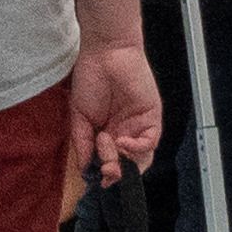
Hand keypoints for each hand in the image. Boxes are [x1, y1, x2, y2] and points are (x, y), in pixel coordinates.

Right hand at [66, 40, 162, 181]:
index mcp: (108, 134)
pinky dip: (137, 148)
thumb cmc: (90, 78)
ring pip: (141, 158)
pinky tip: (122, 142)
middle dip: (117, 173)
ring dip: (125, 163)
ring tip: (110, 153)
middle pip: (128, 165)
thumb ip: (82, 143)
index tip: (97, 178)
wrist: (104, 53)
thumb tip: (84, 169)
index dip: (105, 174)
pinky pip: (150, 142)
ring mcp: (139, 127)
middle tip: (105, 170)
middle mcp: (125, 133)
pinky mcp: (152, 118)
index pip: (111, 163)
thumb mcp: (79, 116)